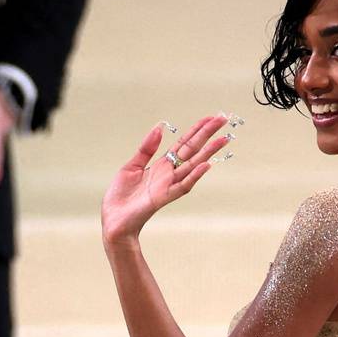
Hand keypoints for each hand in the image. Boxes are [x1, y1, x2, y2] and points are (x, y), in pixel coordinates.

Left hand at [101, 115, 230, 245]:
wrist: (114, 218)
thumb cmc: (122, 195)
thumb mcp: (132, 165)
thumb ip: (147, 148)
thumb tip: (160, 127)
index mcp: (162, 164)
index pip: (184, 143)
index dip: (197, 129)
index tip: (211, 118)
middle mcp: (170, 173)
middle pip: (192, 150)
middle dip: (208, 135)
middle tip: (223, 120)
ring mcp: (169, 185)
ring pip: (193, 165)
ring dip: (208, 152)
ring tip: (223, 140)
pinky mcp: (163, 197)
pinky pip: (183, 186)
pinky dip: (194, 175)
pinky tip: (206, 165)